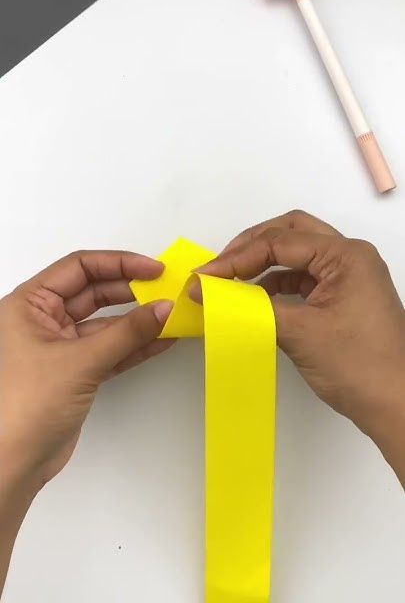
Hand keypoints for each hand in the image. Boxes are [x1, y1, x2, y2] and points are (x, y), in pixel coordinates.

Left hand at [0, 250, 172, 488]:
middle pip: (94, 292)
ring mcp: (59, 346)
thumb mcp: (80, 361)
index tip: (153, 269)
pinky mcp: (74, 372)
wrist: (12, 463)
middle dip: (131, 291)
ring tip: (171, 315)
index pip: (79, 267)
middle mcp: (42, 320)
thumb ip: (126, 333)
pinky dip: (134, 345)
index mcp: (29, 304)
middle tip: (166, 291)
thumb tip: (163, 309)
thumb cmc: (23, 407)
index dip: (118, 264)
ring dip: (137, 320)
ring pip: (105, 322)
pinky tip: (161, 340)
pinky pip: (109, 349)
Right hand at [198, 211, 404, 482]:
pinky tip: (252, 298)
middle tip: (219, 267)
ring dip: (261, 264)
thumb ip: (254, 308)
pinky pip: (302, 278)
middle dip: (250, 247)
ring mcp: (348, 277)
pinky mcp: (342, 297)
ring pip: (296, 254)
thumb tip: (213, 295)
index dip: (237, 258)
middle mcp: (349, 258)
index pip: (281, 242)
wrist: (396, 406)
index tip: (205, 277)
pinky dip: (275, 283)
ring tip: (228, 281)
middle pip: (290, 233)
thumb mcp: (301, 333)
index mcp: (346, 256)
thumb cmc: (359, 367)